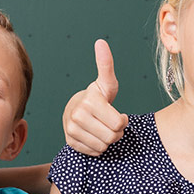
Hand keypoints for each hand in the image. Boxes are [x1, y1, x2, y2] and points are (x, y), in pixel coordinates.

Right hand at [62, 39, 128, 155]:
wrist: (75, 109)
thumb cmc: (97, 97)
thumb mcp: (106, 83)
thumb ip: (106, 65)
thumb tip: (101, 42)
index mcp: (90, 101)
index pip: (118, 124)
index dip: (123, 121)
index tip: (119, 115)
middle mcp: (78, 115)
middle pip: (112, 137)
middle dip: (116, 133)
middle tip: (111, 123)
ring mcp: (72, 129)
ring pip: (103, 146)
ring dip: (108, 140)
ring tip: (103, 129)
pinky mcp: (70, 142)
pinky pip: (94, 152)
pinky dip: (98, 147)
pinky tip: (94, 136)